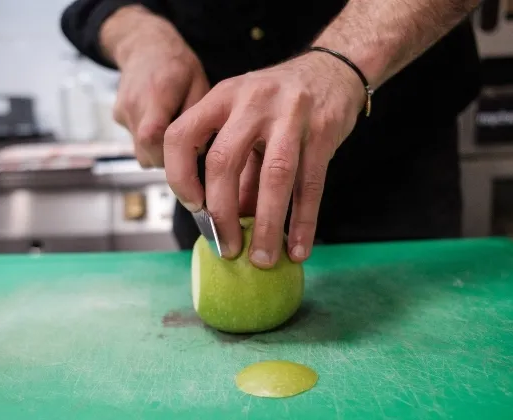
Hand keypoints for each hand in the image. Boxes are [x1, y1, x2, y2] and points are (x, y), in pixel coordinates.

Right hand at [101, 5, 208, 167]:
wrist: (145, 45)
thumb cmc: (177, 65)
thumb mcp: (198, 83)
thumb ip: (197, 117)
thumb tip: (199, 151)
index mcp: (156, 94)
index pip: (152, 136)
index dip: (169, 155)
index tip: (188, 155)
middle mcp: (134, 105)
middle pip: (145, 152)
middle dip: (168, 159)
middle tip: (186, 147)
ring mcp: (122, 112)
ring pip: (140, 151)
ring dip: (158, 151)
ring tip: (173, 132)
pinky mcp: (118, 117)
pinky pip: (135, 142)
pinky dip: (150, 142)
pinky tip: (161, 123)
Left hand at [164, 52, 365, 267]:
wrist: (333, 69)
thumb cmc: (279, 101)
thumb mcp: (247, 120)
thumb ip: (237, 167)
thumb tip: (229, 221)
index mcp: (222, 97)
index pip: (181, 135)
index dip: (179, 175)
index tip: (194, 207)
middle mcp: (251, 102)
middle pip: (224, 162)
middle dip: (222, 213)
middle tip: (228, 248)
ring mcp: (289, 115)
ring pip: (273, 177)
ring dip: (265, 225)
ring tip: (262, 259)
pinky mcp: (323, 131)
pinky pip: (311, 185)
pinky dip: (303, 221)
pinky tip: (297, 247)